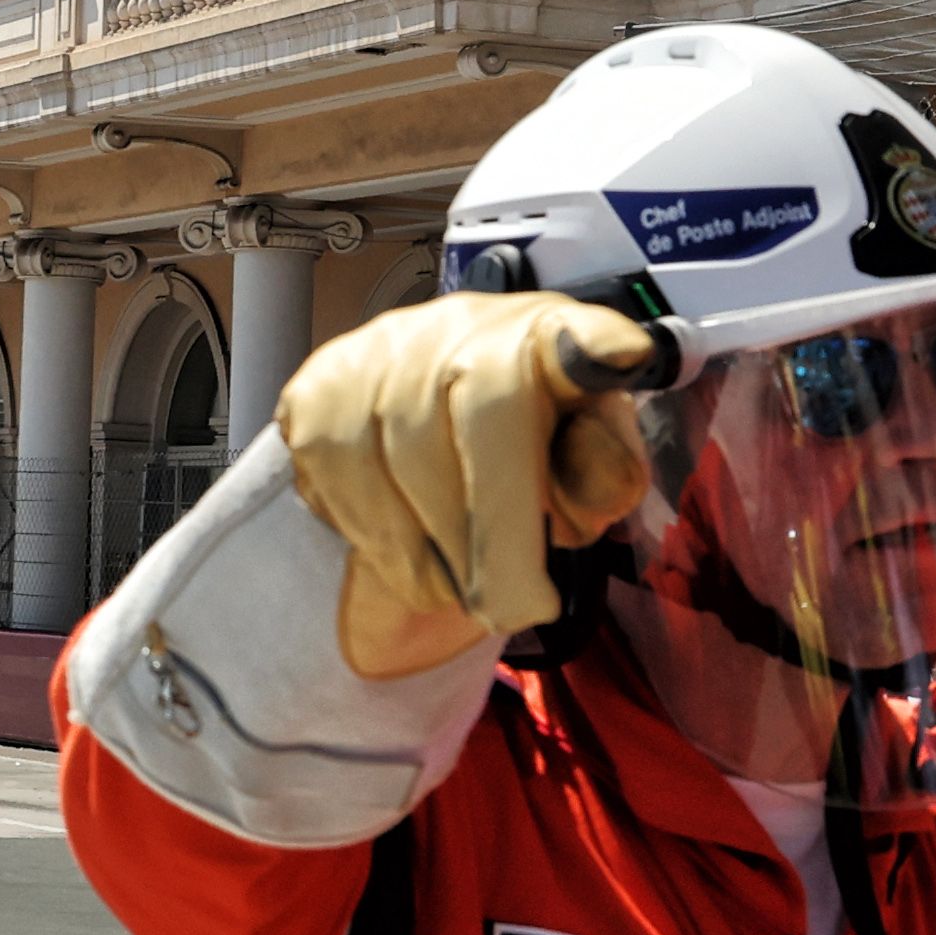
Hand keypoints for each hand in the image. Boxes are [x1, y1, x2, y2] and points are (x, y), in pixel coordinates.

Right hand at [275, 294, 673, 677]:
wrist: (430, 436)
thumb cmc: (524, 458)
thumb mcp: (583, 474)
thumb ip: (604, 477)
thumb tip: (595, 471)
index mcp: (551, 339)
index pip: (578, 334)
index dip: (592, 345)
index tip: (618, 357)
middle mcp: (465, 324)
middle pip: (481, 422)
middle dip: (497, 536)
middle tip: (512, 609)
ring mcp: (381, 350)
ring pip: (399, 458)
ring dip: (433, 551)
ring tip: (458, 588)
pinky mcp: (317, 389)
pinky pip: (336, 474)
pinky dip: (376, 537)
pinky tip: (408, 557)